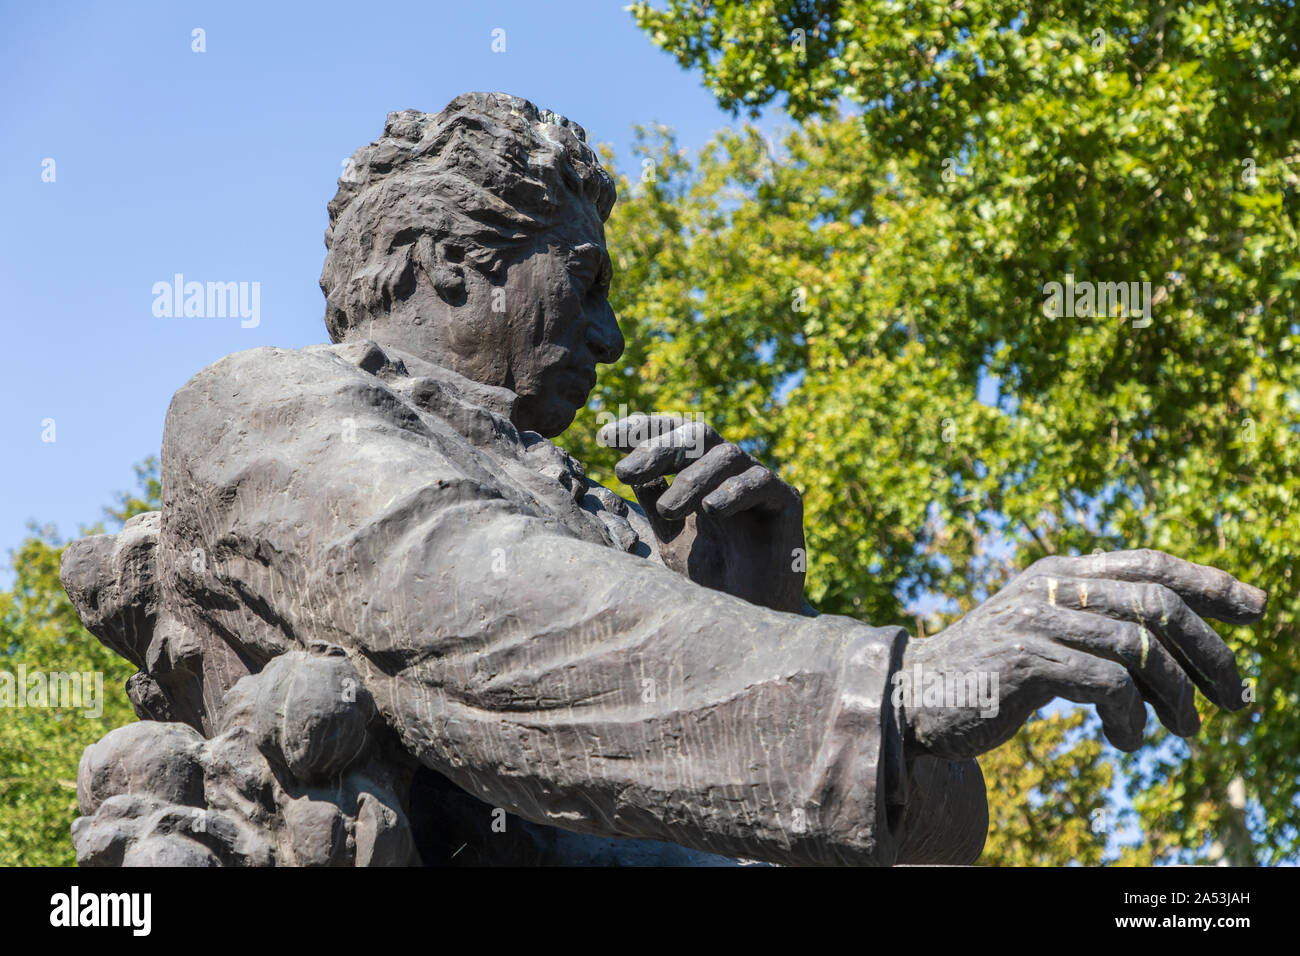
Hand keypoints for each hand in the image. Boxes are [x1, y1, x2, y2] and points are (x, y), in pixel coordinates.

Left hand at [598, 414, 805, 612]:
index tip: (605, 438)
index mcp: (700, 474)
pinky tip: (711, 508)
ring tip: (667, 509)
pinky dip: (734, 490)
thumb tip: (630, 468)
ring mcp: (760, 484)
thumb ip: (655, 501)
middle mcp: (729, 472)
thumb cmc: (710, 579)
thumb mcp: (671, 538)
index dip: (642, 430)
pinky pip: (762, 481)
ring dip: (692, 477)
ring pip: (727, 455)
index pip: (673, 436)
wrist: (747, 620)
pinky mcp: (787, 502)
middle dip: (658, 449)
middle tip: (624, 473)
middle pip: (697, 436)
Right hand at [900, 550, 1266, 760]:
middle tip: (1237, 699)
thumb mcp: (1048, 639)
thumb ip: (1099, 631)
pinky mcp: (1026, 660)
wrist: (916, 697)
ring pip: (1140, 646)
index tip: (1258, 608)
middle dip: (1211, 653)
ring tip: (1187, 733)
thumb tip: (1181, 662)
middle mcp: (1051, 586)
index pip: (1149, 563)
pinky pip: (1107, 684)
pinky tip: (1128, 741)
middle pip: (1158, 603)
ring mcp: (1036, 620)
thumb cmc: (990, 675)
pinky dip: (1131, 719)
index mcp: (1060, 573)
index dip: (1210, 582)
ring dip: (1177, 697)